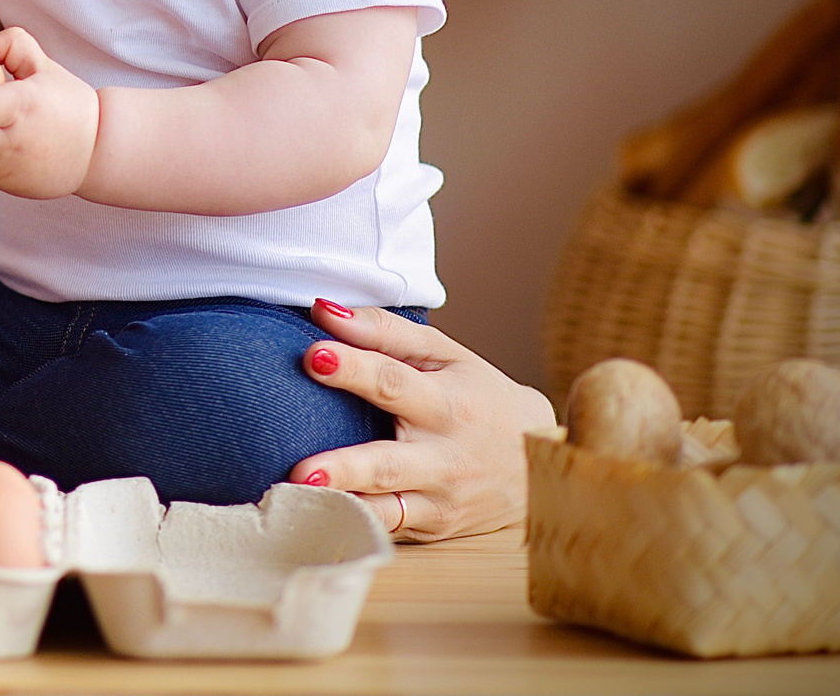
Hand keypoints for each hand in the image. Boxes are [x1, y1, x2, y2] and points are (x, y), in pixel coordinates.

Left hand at [286, 301, 554, 541]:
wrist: (539, 462)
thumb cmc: (478, 396)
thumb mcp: (444, 354)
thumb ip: (384, 331)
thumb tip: (322, 311)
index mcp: (447, 403)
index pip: (394, 383)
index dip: (354, 369)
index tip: (315, 355)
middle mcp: (445, 455)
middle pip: (390, 462)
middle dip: (346, 466)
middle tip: (302, 467)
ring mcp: (440, 498)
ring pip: (388, 507)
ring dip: (343, 504)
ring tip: (300, 498)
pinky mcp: (433, 527)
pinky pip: (389, 529)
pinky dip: (355, 524)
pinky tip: (318, 518)